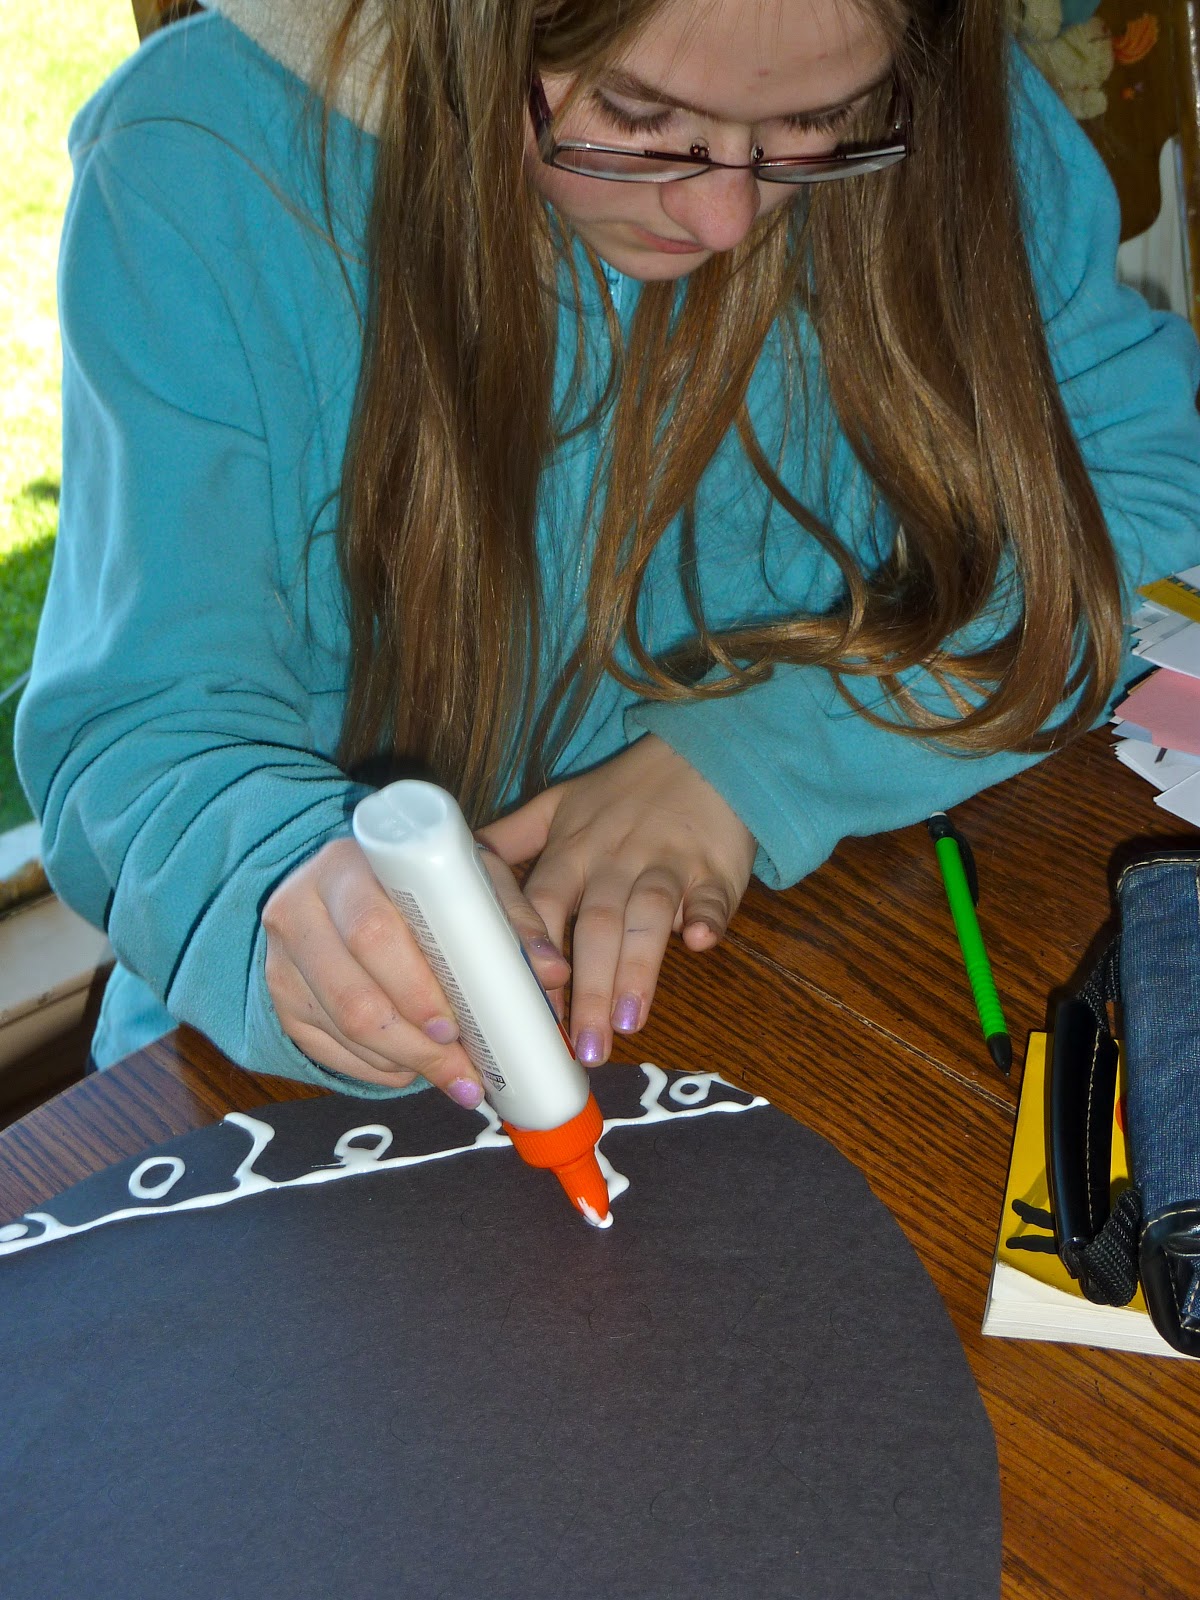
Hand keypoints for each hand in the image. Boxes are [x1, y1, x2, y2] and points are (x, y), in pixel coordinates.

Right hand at [261, 836, 569, 1098]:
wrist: (340, 883)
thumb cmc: (415, 881)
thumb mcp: (463, 878)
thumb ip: (510, 918)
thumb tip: (552, 972)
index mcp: (347, 866)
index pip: (373, 932)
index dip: (414, 986)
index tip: (455, 1024)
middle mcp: (300, 908)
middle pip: (355, 994)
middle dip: (417, 1042)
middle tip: (464, 1065)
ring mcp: (282, 957)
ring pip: (342, 1029)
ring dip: (404, 1063)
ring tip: (455, 1077)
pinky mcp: (282, 997)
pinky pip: (326, 1050)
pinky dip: (376, 1069)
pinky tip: (412, 1068)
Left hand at [477, 735, 755, 1066]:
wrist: (700, 756)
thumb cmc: (625, 793)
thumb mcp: (560, 805)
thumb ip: (511, 840)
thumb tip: (456, 863)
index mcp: (570, 854)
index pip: (541, 908)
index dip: (531, 956)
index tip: (527, 1010)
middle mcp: (611, 863)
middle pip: (595, 926)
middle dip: (588, 988)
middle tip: (584, 1049)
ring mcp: (663, 864)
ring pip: (646, 916)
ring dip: (638, 967)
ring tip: (629, 1022)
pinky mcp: (712, 867)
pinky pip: (709, 894)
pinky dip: (706, 916)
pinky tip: (700, 941)